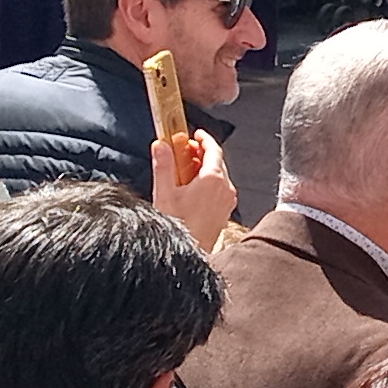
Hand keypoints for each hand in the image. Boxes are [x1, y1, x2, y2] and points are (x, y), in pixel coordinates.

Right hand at [153, 131, 240, 250]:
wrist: (189, 254)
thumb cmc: (178, 227)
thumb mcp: (164, 192)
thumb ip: (162, 165)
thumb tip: (160, 144)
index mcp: (213, 179)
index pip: (213, 149)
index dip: (204, 138)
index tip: (195, 133)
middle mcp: (225, 188)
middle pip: (217, 161)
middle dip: (201, 153)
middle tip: (184, 151)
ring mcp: (228, 201)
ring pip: (219, 176)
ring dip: (204, 168)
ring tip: (185, 170)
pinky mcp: (225, 212)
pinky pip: (220, 190)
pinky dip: (209, 183)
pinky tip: (192, 189)